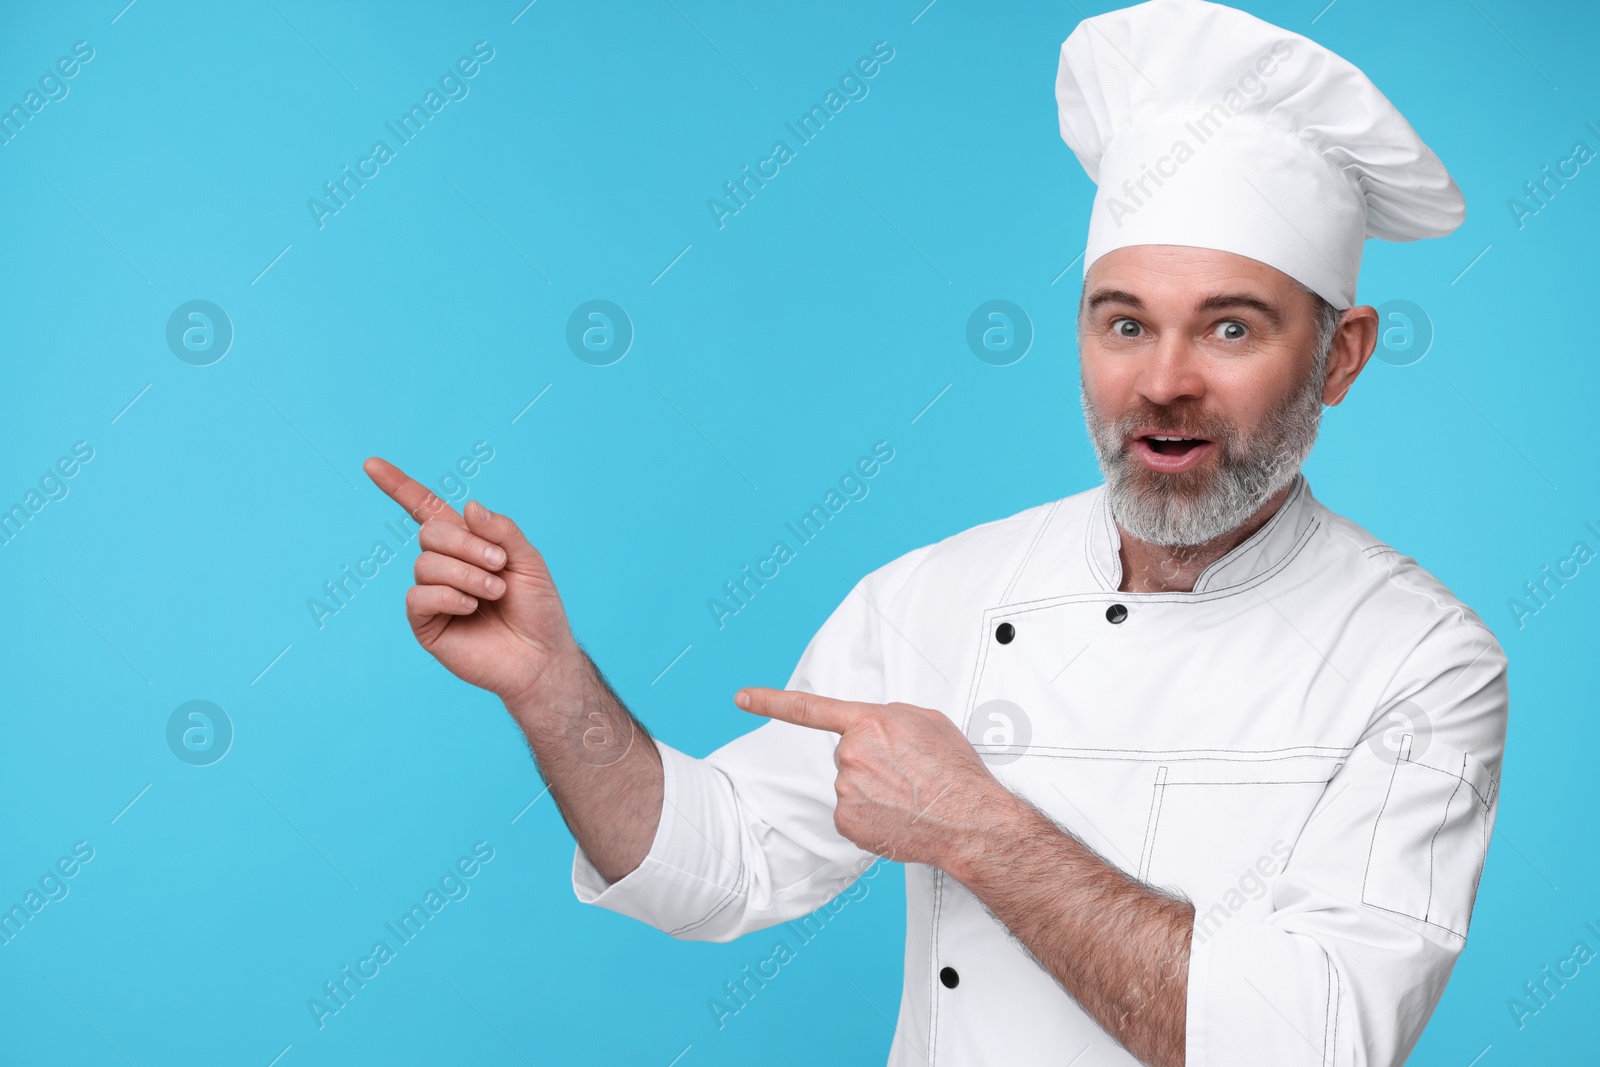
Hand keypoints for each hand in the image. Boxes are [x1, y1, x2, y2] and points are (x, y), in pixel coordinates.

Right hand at [364, 457, 573, 706]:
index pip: (424, 509)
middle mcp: (444, 566)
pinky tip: (472, 608)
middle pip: (429, 533)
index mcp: (466, 544)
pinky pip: (420, 597)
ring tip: (495, 592)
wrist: (541, 656)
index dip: (399, 486)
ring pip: (426, 564)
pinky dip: (449, 596)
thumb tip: (468, 507)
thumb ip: (502, 531)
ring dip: (466, 574)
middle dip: (467, 545)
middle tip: (500, 565)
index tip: (371, 463)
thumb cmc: (538, 608)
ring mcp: (432, 595)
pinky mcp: (426, 625)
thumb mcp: (528, 560)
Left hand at [734, 688, 1008, 869]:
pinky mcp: (847, 821)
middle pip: (848, 755)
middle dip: (872, 762)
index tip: (743, 698)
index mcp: (869, 723)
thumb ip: (891, 717)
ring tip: (909, 797)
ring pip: (851, 785)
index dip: (770, 701)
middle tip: (907, 774)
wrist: (968, 821)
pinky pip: (852, 814)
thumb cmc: (955, 772)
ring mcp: (845, 789)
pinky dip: (871, 816)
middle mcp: (851, 754)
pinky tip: (898, 817)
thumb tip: (878, 727)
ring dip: (874, 790)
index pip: (808, 708)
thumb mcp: (928, 722)